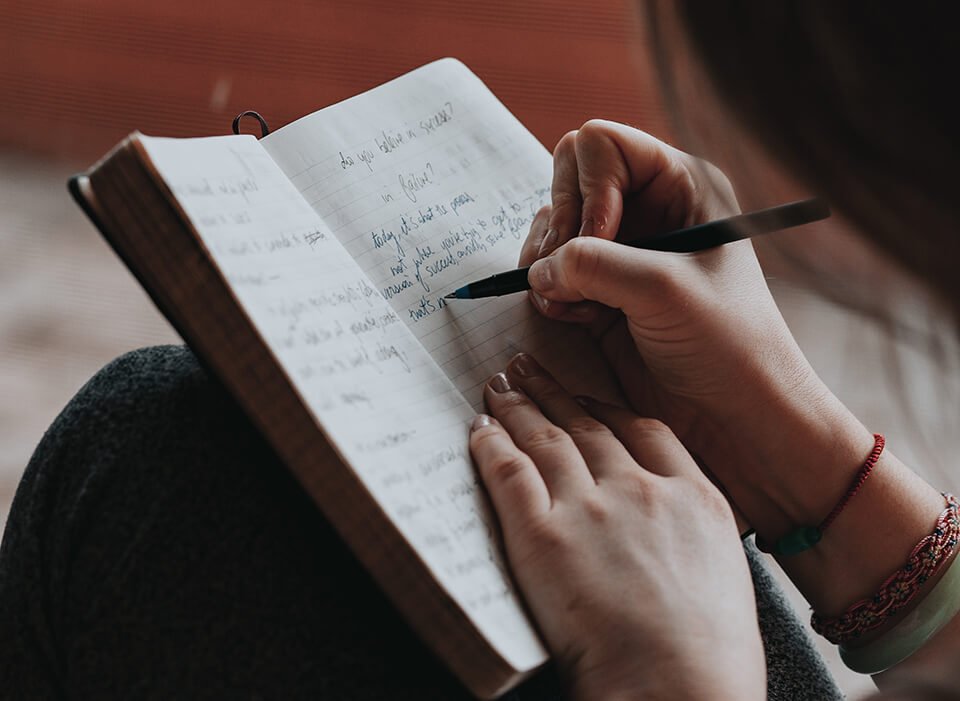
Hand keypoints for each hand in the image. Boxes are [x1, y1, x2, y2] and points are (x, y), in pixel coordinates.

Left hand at [470, 353, 764, 700]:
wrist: (679, 690)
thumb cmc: (711, 656)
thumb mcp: (725, 577)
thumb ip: (691, 538)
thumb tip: (666, 537)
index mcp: (693, 495)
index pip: (643, 430)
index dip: (606, 406)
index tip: (586, 396)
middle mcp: (640, 488)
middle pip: (587, 423)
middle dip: (553, 391)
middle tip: (528, 368)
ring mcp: (590, 508)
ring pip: (545, 438)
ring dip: (518, 406)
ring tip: (500, 385)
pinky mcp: (542, 535)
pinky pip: (508, 473)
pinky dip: (490, 446)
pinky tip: (480, 430)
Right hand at [520, 120, 873, 537]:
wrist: (736, 414)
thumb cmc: (726, 344)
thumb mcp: (661, 289)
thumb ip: (592, 262)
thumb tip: (538, 267)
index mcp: (680, 185)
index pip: (601, 145)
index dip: (589, 189)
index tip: (600, 241)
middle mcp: (648, 209)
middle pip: (566, 180)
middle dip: (560, 226)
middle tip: (569, 271)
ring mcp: (621, 252)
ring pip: (552, 229)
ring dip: (549, 264)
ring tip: (573, 303)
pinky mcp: (600, 292)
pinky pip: (551, 271)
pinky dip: (550, 292)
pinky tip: (575, 318)